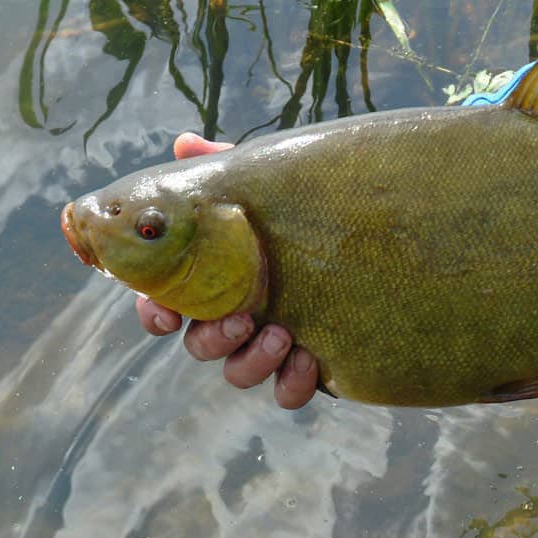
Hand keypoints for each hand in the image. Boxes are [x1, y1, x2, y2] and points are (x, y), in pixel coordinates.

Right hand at [135, 132, 319, 408]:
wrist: (380, 245)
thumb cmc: (305, 215)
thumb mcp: (268, 188)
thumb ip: (227, 168)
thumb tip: (185, 143)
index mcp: (215, 279)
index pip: (165, 304)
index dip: (156, 314)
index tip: (167, 314)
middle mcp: (236, 316)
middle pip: (199, 345)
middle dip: (214, 337)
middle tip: (244, 316)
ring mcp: (269, 345)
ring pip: (238, 372)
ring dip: (251, 361)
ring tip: (282, 335)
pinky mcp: (306, 367)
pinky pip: (286, 393)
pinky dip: (291, 384)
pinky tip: (309, 361)